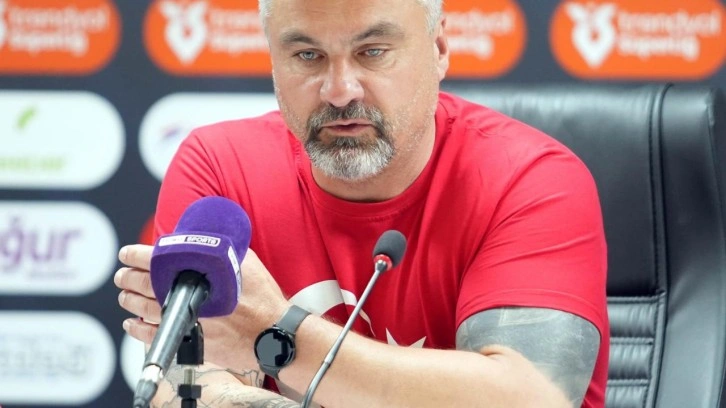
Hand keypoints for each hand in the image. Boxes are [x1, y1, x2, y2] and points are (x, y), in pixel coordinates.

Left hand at [114, 244, 290, 372]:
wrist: (271, 333)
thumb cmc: (262, 298)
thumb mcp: (245, 261)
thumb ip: (221, 249)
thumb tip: (205, 240)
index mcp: (197, 273)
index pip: (156, 259)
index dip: (136, 255)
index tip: (127, 253)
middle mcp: (186, 297)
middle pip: (144, 284)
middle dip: (128, 277)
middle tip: (122, 274)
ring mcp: (184, 321)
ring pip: (143, 309)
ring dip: (130, 300)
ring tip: (125, 295)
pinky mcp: (187, 341)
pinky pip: (152, 336)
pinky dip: (138, 329)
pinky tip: (132, 323)